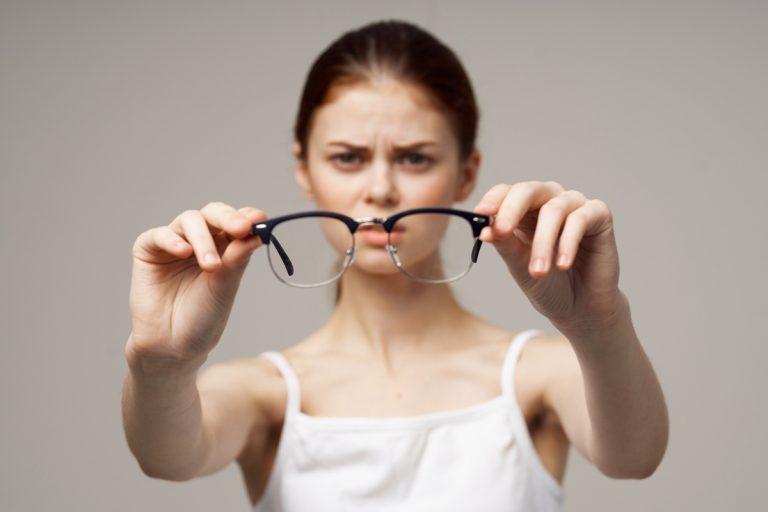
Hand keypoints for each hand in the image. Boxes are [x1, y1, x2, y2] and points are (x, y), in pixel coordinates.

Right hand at [126, 202, 266, 370]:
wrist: (173, 346)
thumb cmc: (203, 318)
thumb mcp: (226, 286)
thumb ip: (238, 258)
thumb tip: (258, 233)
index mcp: (225, 247)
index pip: (237, 221)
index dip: (247, 216)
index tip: (259, 219)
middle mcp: (201, 240)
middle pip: (214, 214)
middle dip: (228, 218)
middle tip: (241, 229)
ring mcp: (174, 243)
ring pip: (190, 220)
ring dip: (203, 239)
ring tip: (212, 266)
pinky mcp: (148, 250)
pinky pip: (159, 235)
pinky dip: (172, 240)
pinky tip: (183, 253)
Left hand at [473, 181, 622, 333]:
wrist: (579, 308)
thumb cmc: (546, 283)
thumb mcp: (519, 264)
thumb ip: (504, 244)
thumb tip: (485, 229)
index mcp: (524, 209)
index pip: (505, 192)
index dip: (493, 200)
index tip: (480, 214)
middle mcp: (549, 200)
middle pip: (528, 190)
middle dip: (512, 210)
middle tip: (502, 231)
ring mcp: (574, 205)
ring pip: (554, 209)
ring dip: (542, 242)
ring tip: (538, 271)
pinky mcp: (599, 215)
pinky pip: (581, 219)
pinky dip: (568, 243)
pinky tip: (562, 265)